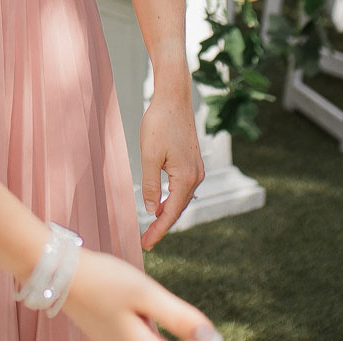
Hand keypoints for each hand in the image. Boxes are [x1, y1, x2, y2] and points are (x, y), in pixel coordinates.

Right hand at [62, 248, 218, 340]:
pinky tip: (150, 313)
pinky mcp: (113, 338)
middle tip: (198, 327)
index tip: (209, 332)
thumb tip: (213, 338)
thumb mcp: (146, 294)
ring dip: (170, 331)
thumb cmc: (105, 281)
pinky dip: (152, 331)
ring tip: (185, 325)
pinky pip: (141, 339)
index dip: (201, 340)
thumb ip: (180, 318)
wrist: (60, 274)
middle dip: (186, 335)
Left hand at [137, 89, 203, 249]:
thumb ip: (151, 185)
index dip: (158, 230)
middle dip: (162, 226)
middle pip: (178, 209)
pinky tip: (161, 204)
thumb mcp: (148, 156)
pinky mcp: (193, 162)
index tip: (146, 244)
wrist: (174, 98)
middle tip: (146, 242)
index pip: (171, 213)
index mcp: (185, 177)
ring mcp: (197, 169)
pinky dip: (172, 200)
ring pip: (181, 199)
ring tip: (151, 228)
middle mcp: (196, 176)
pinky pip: (182, 188)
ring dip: (167, 214)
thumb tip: (152, 209)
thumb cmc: (159, 123)